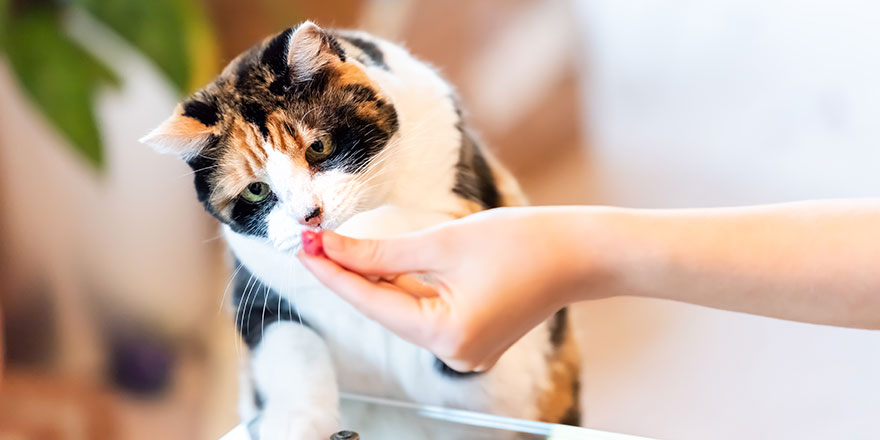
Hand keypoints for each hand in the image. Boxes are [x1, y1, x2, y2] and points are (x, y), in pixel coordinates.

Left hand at [298, 207, 605, 371]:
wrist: (578, 252)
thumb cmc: (522, 243)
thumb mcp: (443, 243)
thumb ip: (381, 253)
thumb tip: (331, 248)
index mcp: (446, 335)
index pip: (370, 302)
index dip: (331, 271)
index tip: (300, 245)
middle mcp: (453, 353)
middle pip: (384, 309)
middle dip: (348, 274)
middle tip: (310, 240)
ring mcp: (464, 349)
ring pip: (402, 310)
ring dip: (373, 279)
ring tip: (335, 247)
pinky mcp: (472, 336)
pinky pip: (425, 312)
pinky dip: (402, 287)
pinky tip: (377, 264)